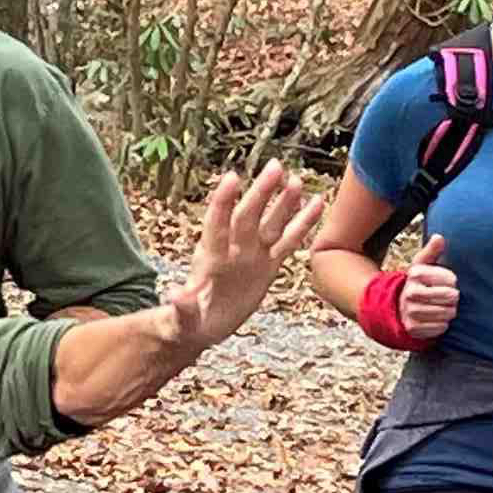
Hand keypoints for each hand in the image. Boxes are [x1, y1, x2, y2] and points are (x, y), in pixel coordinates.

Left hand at [157, 162, 325, 359]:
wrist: (202, 325)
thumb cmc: (187, 322)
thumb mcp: (182, 319)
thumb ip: (181, 307)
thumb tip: (174, 295)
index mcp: (209, 258)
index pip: (216, 224)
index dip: (223, 202)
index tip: (232, 177)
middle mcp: (233, 250)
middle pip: (249, 216)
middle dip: (261, 193)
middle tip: (275, 166)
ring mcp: (252, 255)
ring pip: (270, 225)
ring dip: (283, 203)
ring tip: (296, 181)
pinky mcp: (268, 266)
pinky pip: (288, 243)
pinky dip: (302, 224)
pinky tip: (317, 203)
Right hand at [397, 231, 460, 340]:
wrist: (398, 306)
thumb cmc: (418, 282)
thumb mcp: (422, 264)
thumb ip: (432, 251)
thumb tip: (439, 237)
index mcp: (416, 274)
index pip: (451, 279)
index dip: (453, 282)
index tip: (448, 282)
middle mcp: (411, 292)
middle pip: (450, 297)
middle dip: (453, 298)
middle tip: (448, 297)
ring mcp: (411, 311)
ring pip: (447, 313)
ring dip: (449, 312)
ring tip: (443, 307)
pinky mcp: (413, 328)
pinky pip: (440, 328)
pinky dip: (442, 325)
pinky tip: (437, 319)